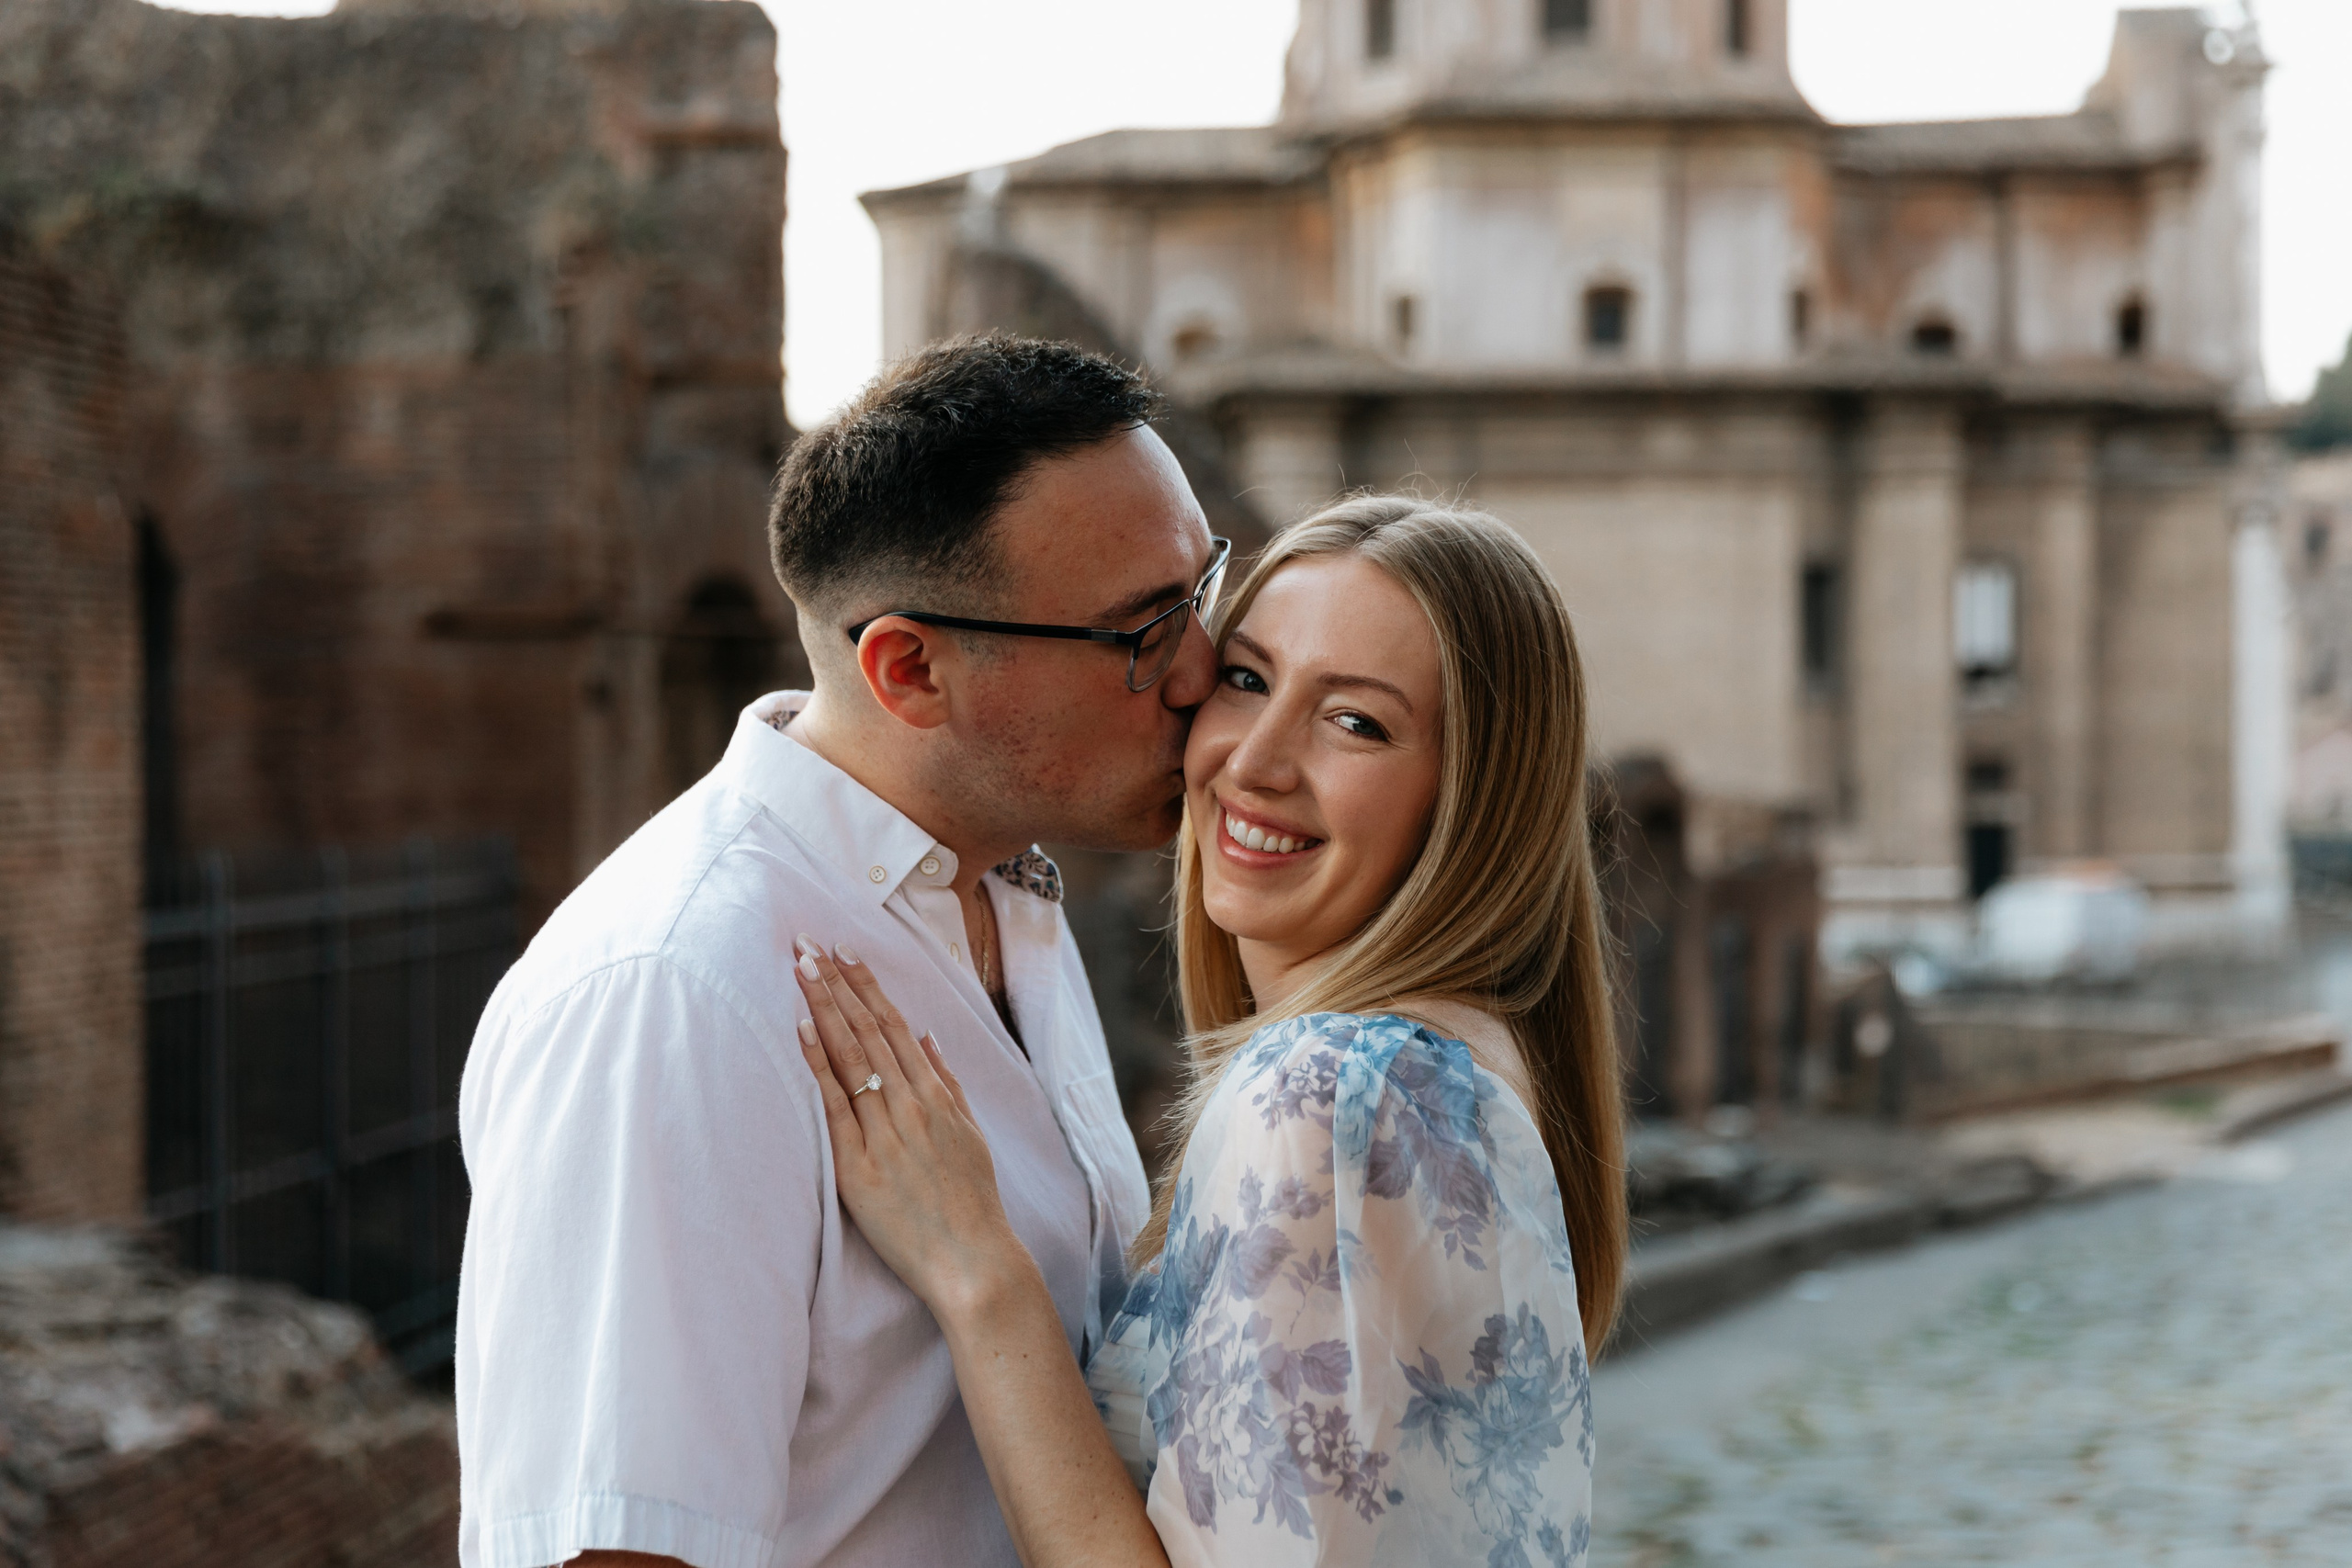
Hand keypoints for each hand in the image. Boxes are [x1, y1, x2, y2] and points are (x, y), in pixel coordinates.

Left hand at [791, 937, 1029, 1315]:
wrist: (973, 1262)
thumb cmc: (971, 1202)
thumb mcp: (971, 1134)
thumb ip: (949, 1083)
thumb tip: (928, 1037)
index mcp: (938, 1096)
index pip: (896, 1025)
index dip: (867, 985)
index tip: (844, 951)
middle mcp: (912, 1105)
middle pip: (869, 1030)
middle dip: (837, 982)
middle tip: (808, 943)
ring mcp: (886, 1133)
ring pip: (851, 1055)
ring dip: (824, 1006)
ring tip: (800, 968)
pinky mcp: (861, 1167)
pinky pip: (835, 1105)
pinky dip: (818, 1063)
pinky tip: (802, 1028)